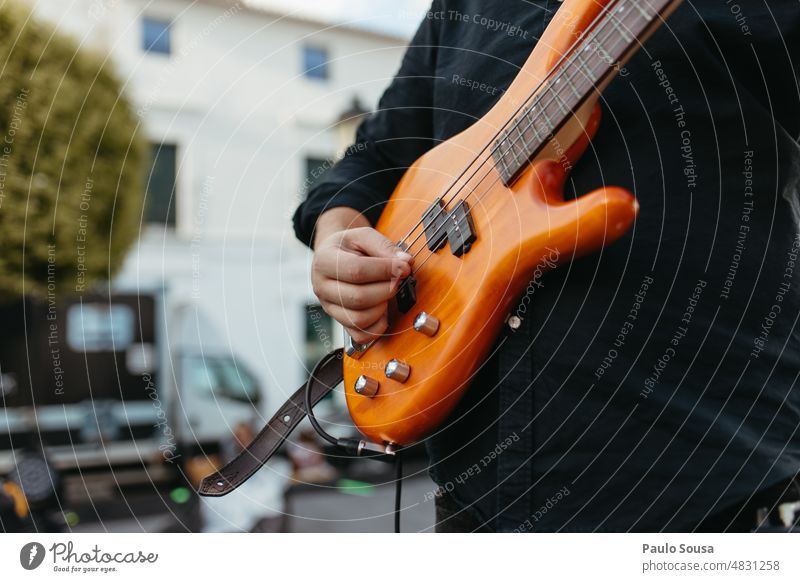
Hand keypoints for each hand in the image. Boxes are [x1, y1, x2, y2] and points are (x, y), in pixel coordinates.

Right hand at [312, 208, 411, 343]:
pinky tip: (383, 309)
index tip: (403, 267)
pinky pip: (361, 335)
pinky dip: (378, 325)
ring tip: (387, 292)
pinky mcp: (340, 322)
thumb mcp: (363, 236)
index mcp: (324, 261)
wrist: (332, 257)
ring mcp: (330, 308)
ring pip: (359, 319)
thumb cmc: (348, 247)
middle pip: (358, 297)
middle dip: (386, 289)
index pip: (356, 270)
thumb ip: (384, 247)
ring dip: (382, 307)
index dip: (385, 270)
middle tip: (398, 280)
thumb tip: (405, 262)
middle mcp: (321, 287)